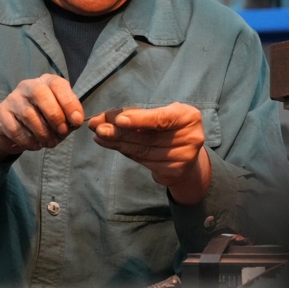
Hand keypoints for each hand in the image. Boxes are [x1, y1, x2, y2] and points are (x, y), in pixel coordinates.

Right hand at [0, 74, 83, 159]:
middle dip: (54, 116)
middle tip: (62, 132)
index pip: (58, 85)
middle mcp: (28, 86)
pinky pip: (15, 129)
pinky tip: (36, 144)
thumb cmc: (43, 119)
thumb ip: (69, 117)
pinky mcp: (1, 113)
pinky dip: (28, 140)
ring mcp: (12, 98)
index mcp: (46, 82)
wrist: (14, 127)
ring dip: (42, 133)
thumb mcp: (60, 116)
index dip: (69, 102)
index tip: (77, 121)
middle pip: (40, 93)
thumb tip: (75, 121)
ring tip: (50, 143)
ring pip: (28, 114)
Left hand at [88, 103, 211, 205]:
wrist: (187, 154)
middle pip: (148, 136)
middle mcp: (191, 137)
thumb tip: (106, 118)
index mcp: (188, 117)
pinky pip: (143, 161)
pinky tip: (112, 145)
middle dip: (120, 132)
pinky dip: (126, 152)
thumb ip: (137, 115)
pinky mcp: (174, 172)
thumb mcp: (160, 114)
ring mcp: (184, 157)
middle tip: (98, 127)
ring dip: (118, 143)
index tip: (118, 120)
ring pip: (143, 150)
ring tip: (99, 136)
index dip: (139, 120)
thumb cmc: (169, 127)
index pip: (161, 119)